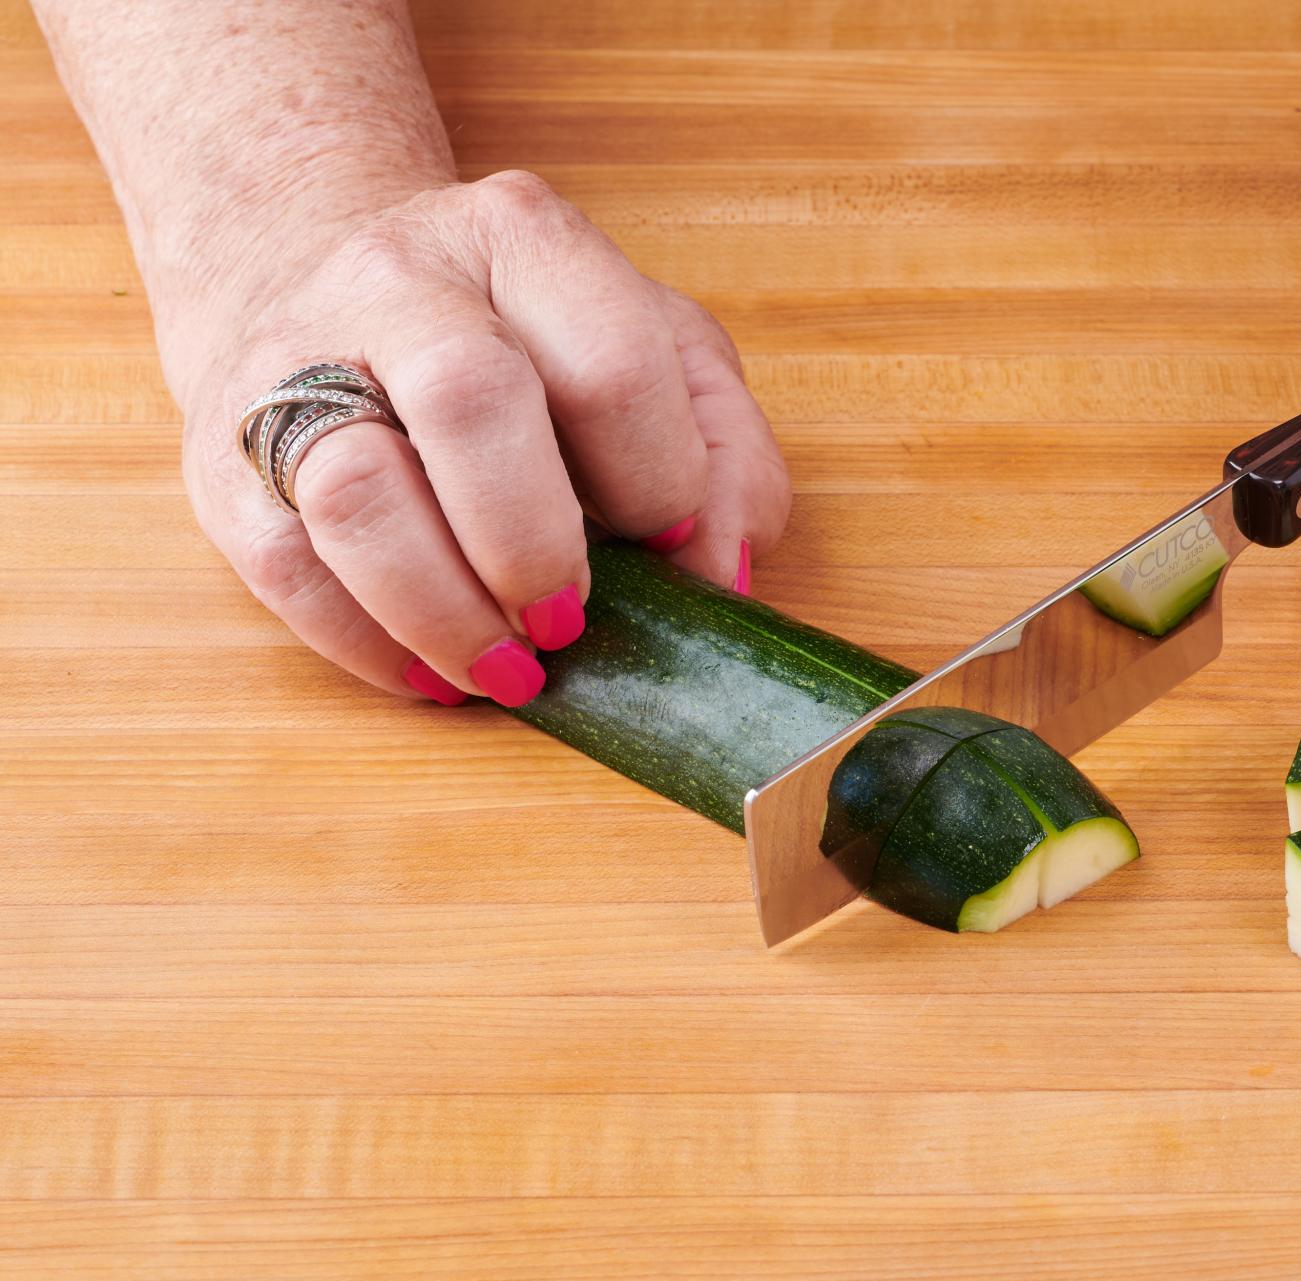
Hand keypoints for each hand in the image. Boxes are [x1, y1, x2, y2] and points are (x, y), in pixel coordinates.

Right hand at [179, 171, 788, 705]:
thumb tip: (718, 572)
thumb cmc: (526, 340)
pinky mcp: (221, 460)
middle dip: (537, 545)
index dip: (660, 481)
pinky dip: (373, 644)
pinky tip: (435, 670)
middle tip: (572, 622)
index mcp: (524, 238)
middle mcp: (398, 279)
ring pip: (356, 492)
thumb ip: (727, 453)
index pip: (614, 364)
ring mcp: (291, 363)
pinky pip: (288, 569)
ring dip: (448, 612)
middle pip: (471, 401)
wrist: (320, 276)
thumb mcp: (658, 353)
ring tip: (509, 669)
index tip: (671, 541)